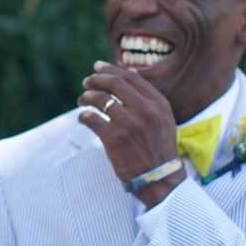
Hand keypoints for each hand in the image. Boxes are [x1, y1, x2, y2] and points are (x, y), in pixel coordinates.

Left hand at [77, 61, 186, 207]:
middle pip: (114, 84)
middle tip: (86, 82)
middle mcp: (145, 110)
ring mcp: (129, 124)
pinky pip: (92, 118)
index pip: (131, 77)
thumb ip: (149, 99)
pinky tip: (83, 117)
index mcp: (158, 103)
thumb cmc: (158, 148)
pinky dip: (84, 115)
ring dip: (87, 96)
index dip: (111, 69)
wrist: (159, 178)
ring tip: (82, 100)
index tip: (97, 67)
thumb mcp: (164, 119)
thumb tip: (130, 74)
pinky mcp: (114, 139)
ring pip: (100, 99)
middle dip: (96, 79)